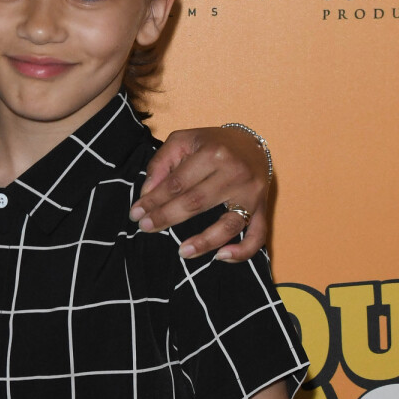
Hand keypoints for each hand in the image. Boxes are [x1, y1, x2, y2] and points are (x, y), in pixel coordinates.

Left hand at [130, 126, 270, 261]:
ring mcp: (252, 193)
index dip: (153, 200)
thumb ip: (161, 163)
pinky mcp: (263, 208)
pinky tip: (221, 257)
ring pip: (229, 224)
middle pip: (196, 202)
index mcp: (213, 153)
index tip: (135, 213)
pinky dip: (242, 251)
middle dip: (167, 217)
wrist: (252, 144)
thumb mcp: (184, 141)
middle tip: (146, 227)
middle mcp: (235, 173)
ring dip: (204, 242)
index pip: (177, 183)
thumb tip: (147, 193)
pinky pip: (258, 235)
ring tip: (182, 252)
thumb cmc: (212, 144)